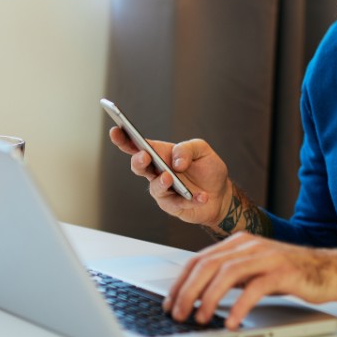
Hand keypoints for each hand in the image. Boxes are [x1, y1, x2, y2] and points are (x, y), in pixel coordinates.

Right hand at [108, 128, 231, 227]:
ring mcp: (163, 190)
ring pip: (154, 188)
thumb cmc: (207, 169)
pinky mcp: (173, 206)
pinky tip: (201, 196)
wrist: (220, 193)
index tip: (115, 130)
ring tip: (170, 178)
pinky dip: (190, 199)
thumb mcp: (202, 150)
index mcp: (161, 154)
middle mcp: (158, 172)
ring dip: (161, 182)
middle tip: (144, 156)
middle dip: (138, 161)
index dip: (124, 139)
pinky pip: (177, 203)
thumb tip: (176, 161)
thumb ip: (188, 149)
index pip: (138, 145)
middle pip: (139, 167)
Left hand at [163, 232, 336, 329]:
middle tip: (177, 314)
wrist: (329, 270)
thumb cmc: (291, 273)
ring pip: (227, 273)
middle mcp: (251, 245)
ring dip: (208, 298)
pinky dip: (239, 306)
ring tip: (200, 318)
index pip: (200, 258)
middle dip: (188, 291)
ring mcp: (267, 256)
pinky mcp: (284, 272)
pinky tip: (231, 322)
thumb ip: (230, 275)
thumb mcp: (255, 269)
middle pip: (209, 264)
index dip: (180, 281)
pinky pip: (255, 288)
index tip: (169, 302)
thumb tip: (197, 295)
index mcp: (240, 242)